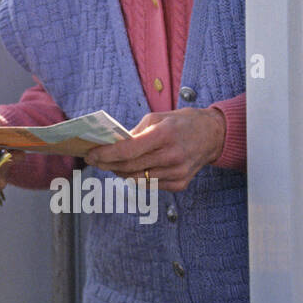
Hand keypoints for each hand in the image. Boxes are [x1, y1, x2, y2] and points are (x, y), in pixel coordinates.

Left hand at [84, 108, 225, 191]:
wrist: (212, 135)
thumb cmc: (181, 123)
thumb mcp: (156, 118)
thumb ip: (134, 133)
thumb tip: (111, 145)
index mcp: (164, 135)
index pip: (128, 150)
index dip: (106, 154)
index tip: (90, 155)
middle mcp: (171, 156)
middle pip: (129, 167)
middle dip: (107, 164)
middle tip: (93, 160)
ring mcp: (177, 173)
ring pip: (137, 179)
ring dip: (119, 172)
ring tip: (109, 164)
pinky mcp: (180, 184)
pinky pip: (149, 184)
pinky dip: (137, 177)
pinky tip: (131, 169)